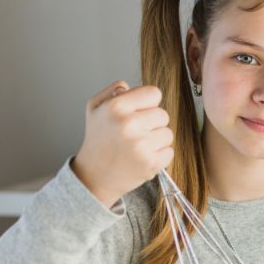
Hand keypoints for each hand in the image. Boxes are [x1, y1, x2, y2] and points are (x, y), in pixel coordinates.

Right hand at [71, 81, 173, 208]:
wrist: (94, 177)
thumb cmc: (97, 140)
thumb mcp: (95, 108)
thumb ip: (113, 90)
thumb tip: (131, 86)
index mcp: (116, 107)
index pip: (154, 93)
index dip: (148, 103)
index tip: (140, 112)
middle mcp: (129, 124)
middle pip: (163, 114)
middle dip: (152, 123)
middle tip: (136, 133)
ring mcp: (141, 145)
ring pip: (168, 134)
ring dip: (157, 140)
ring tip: (138, 146)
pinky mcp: (151, 163)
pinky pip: (169, 151)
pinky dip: (159, 155)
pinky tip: (142, 157)